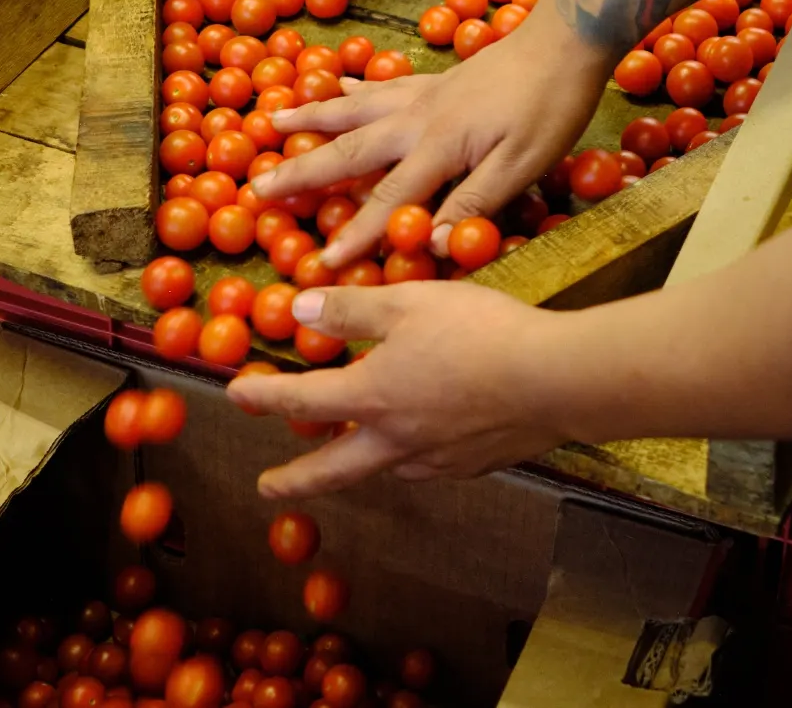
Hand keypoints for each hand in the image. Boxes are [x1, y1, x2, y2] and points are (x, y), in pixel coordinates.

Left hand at [228, 282, 570, 497]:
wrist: (556, 379)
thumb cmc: (480, 332)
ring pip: (384, 467)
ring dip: (358, 463)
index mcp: (373, 396)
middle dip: (294, 479)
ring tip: (352, 452)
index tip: (235, 396)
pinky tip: (424, 440)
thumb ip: (352, 311)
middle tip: (268, 488)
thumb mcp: (409, 303)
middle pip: (332, 469)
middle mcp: (397, 438)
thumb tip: (300, 310)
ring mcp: (437, 459)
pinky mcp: (474, 465)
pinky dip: (412, 455)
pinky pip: (429, 464)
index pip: (303, 401)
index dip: (264, 397)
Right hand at [250, 8, 610, 265]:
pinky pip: (380, 86)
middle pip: (350, 150)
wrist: (566, 38)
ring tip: (271, 123)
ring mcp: (424, 93)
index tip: (320, 263)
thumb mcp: (525, 164)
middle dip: (303, 172)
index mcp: (439, 145)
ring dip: (311, 119)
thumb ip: (475, 202)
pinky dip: (350, 88)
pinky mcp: (436, 78)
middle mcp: (418, 118)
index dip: (356, 235)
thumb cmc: (551, 106)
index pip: (389, 200)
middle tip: (257, 186)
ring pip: (354, 108)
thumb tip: (428, 241)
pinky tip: (335, 85)